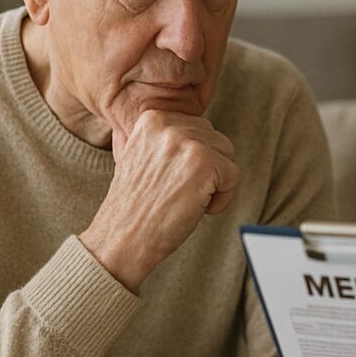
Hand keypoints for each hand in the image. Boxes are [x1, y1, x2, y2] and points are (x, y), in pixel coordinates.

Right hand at [80, 109, 238, 290]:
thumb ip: (168, 140)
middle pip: (217, 140)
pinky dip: (222, 199)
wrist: (122, 238)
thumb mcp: (142, 156)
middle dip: (209, 169)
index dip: (195, 160)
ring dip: (217, 183)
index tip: (175, 180)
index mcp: (152, 118)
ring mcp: (187, 143)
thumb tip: (203, 135)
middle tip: (183, 193)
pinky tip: (197, 209)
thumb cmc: (136, 205)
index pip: (199, 128)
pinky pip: (233, 176)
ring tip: (189, 200)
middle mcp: (169, 125)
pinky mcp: (205, 164)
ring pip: (228, 156)